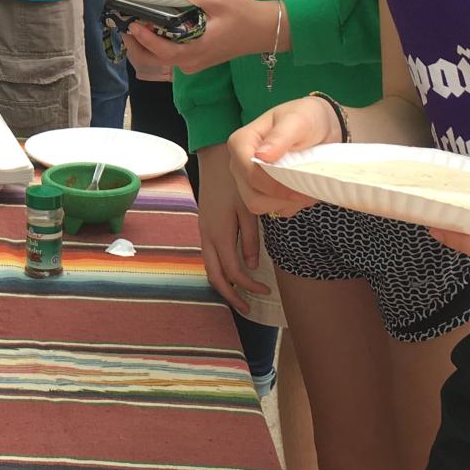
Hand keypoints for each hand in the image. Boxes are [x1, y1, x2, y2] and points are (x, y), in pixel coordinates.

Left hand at [124, 0, 270, 75]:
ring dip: (144, 45)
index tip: (132, 23)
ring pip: (160, 59)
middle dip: (136, 44)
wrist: (265, 29)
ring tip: (133, 24)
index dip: (145, 39)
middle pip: (155, 59)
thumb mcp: (216, 0)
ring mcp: (193, 63)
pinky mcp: (195, 59)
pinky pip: (170, 55)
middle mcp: (191, 62)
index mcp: (197, 50)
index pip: (163, 51)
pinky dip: (156, 44)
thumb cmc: (243, 15)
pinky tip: (151, 28)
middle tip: (124, 24)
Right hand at [194, 143, 277, 304]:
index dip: (248, 285)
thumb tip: (252, 265)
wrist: (217, 160)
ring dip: (223, 285)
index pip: (233, 271)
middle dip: (230, 295)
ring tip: (240, 296)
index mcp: (219, 234)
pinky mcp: (205, 227)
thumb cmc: (236, 182)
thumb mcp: (249, 210)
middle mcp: (207, 236)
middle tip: (248, 308)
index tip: (265, 290)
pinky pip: (209, 256)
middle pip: (214, 276)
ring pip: (209, 267)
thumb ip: (251, 239)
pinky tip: (232, 272)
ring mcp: (204, 232)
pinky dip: (219, 271)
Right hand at [223, 96, 335, 217]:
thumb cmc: (307, 118)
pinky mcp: (262, 192)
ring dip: (287, 202)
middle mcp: (239, 164)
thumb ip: (280, 137)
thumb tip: (262, 155)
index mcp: (240, 143)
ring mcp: (248, 180)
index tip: (299, 185)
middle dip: (281, 196)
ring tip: (306, 186)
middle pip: (252, 195)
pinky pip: (273, 209)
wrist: (322, 127)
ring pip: (260, 205)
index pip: (250, 174)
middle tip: (306, 187)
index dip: (274, 185)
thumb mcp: (298, 121)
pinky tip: (302, 189)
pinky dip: (291, 204)